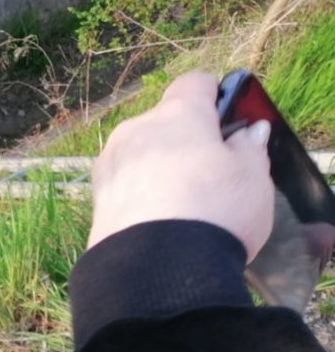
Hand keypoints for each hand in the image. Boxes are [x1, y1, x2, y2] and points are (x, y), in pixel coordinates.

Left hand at [87, 71, 274, 260]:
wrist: (157, 267)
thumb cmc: (214, 211)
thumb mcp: (253, 177)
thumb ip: (250, 148)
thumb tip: (248, 132)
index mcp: (178, 114)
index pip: (194, 84)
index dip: (212, 96)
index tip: (226, 117)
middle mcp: (137, 129)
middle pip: (165, 122)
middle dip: (186, 140)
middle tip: (212, 173)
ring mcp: (111, 161)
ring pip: (141, 152)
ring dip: (160, 167)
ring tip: (184, 204)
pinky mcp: (97, 195)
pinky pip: (126, 182)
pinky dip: (141, 192)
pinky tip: (157, 219)